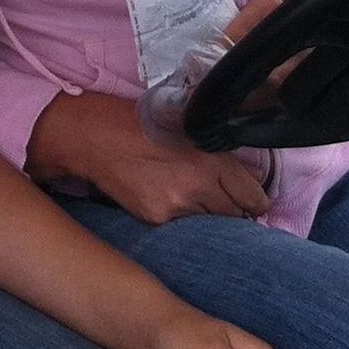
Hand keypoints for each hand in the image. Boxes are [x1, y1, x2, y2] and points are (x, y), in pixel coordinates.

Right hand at [30, 91, 267, 224]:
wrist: (93, 136)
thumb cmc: (140, 123)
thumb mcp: (189, 125)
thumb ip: (222, 151)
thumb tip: (254, 175)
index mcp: (214, 158)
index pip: (255, 198)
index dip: (254, 200)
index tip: (248, 199)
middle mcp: (200, 185)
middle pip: (235, 216)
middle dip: (230, 208)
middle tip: (217, 196)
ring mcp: (177, 206)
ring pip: (208, 223)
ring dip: (204, 213)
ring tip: (184, 193)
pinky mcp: (156, 219)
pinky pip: (180, 225)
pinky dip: (176, 215)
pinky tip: (160, 195)